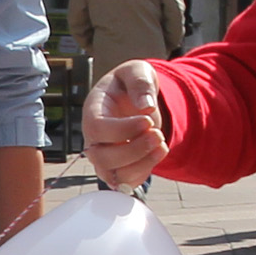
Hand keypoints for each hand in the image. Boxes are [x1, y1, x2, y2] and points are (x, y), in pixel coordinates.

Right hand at [83, 62, 166, 190]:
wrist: (135, 100)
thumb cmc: (131, 84)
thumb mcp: (137, 71)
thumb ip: (140, 83)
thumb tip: (145, 106)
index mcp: (93, 112)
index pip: (97, 129)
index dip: (123, 130)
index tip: (148, 121)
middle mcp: (93, 138)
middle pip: (102, 158)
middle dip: (134, 150)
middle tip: (158, 134)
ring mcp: (104, 157)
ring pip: (114, 176)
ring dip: (142, 164)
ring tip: (162, 145)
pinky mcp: (118, 169)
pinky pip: (126, 183)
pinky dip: (145, 173)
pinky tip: (158, 153)